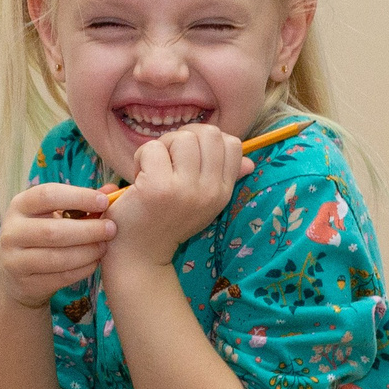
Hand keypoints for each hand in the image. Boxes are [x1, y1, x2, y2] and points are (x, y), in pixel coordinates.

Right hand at [0, 182, 117, 309]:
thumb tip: (112, 190)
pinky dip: (82, 269)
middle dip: (87, 230)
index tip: (104, 202)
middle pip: (53, 231)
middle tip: (111, 229)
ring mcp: (14, 259)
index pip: (47, 195)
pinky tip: (94, 262)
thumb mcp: (54, 214)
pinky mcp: (23, 283)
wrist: (16, 275)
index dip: (78, 197)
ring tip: (104, 247)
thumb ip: (81, 201)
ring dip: (87, 252)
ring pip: (57, 258)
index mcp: (20, 205)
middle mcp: (12, 231)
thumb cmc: (42, 236)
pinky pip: (59, 277)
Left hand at [109, 124, 251, 265]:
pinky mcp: (158, 188)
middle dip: (184, 138)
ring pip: (181, 138)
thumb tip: (249, 163)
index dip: (206, 141)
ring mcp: (185, 190)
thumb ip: (226, 179)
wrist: (140, 255)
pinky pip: (152, 148)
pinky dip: (140, 157)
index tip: (187, 157)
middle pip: (209, 134)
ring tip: (152, 168)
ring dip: (161, 146)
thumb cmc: (166, 222)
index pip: (232, 144)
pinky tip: (138, 177)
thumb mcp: (203, 203)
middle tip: (167, 159)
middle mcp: (210, 191)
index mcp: (223, 192)